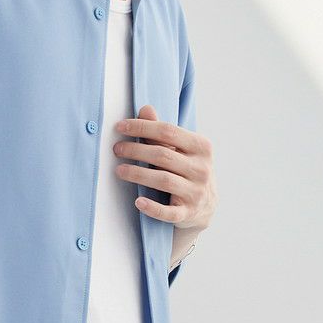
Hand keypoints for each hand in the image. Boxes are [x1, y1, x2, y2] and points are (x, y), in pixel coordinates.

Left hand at [112, 104, 216, 230]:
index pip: (168, 131)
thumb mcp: (180, 149)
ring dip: (138, 175)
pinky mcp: (188, 213)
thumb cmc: (187, 169)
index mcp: (201, 147)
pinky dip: (153, 208)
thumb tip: (145, 109)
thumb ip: (162, 132)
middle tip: (116, 149)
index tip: (119, 127)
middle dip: (136, 150)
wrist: (205, 205)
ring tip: (119, 170)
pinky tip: (137, 202)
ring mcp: (197, 192)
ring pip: (164, 181)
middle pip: (163, 155)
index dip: (142, 127)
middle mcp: (202, 169)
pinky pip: (169, 212)